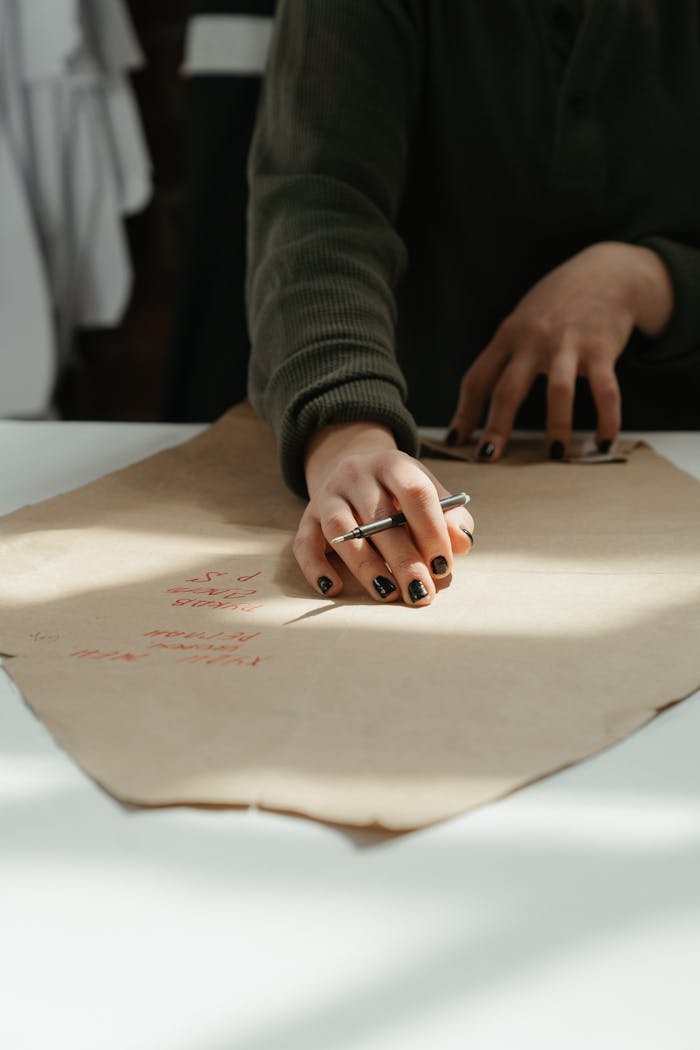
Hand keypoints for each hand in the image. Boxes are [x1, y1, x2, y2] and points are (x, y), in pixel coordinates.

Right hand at [294, 422, 474, 605]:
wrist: (354, 473)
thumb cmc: (399, 493)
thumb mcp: (428, 493)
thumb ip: (450, 517)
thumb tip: (461, 542)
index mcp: (392, 463)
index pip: (414, 492)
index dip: (431, 530)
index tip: (443, 566)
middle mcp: (356, 474)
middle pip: (378, 517)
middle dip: (402, 559)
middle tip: (419, 592)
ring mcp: (327, 495)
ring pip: (341, 530)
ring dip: (365, 565)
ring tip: (387, 592)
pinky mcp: (307, 517)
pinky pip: (305, 543)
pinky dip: (316, 568)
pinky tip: (333, 588)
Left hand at [447, 241, 673, 458]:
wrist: (606, 270)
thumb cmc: (558, 303)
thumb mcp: (523, 320)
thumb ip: (505, 354)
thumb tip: (480, 399)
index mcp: (508, 335)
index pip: (477, 379)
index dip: (464, 412)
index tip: (456, 440)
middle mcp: (534, 340)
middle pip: (508, 390)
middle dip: (496, 427)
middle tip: (488, 458)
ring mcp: (568, 344)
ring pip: (558, 392)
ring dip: (556, 427)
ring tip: (554, 454)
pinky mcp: (602, 348)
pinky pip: (605, 391)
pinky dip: (607, 419)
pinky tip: (603, 442)